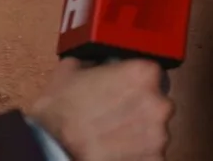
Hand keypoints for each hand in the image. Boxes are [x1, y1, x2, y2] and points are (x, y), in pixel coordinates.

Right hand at [29, 57, 173, 160]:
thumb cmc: (61, 114)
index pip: (150, 73)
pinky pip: (150, 153)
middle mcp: (158, 104)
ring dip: (139, 132)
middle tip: (114, 114)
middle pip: (157, 102)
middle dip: (140, 107)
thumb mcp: (70, 69)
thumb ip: (93, 61)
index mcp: (142, 74)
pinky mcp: (154, 160)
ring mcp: (159, 136)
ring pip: (154, 130)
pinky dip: (137, 153)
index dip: (134, 81)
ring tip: (112, 136)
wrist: (53, 151)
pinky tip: (116, 151)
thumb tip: (95, 63)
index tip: (123, 88)